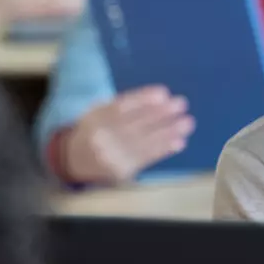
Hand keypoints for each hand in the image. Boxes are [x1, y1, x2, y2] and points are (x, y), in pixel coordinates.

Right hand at [63, 86, 194, 183]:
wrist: (75, 160)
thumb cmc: (96, 130)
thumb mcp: (101, 112)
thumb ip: (125, 105)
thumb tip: (161, 97)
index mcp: (95, 117)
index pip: (121, 106)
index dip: (143, 99)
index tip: (163, 93)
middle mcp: (102, 136)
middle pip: (135, 123)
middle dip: (161, 113)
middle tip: (181, 104)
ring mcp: (112, 155)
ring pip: (144, 141)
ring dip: (169, 132)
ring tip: (188, 122)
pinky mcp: (122, 171)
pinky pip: (146, 158)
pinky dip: (164, 149)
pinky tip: (179, 142)